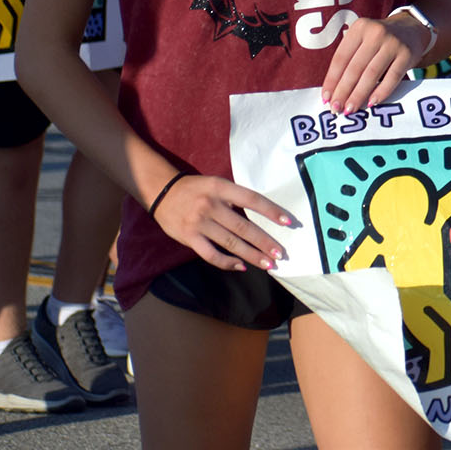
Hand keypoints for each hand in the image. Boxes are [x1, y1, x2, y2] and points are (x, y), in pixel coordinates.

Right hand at [150, 173, 292, 272]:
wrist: (162, 192)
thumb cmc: (196, 189)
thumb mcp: (217, 184)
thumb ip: (235, 197)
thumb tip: (262, 215)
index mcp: (221, 189)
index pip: (252, 200)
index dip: (271, 211)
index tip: (288, 222)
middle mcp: (211, 205)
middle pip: (243, 227)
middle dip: (264, 242)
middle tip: (281, 253)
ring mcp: (199, 223)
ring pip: (231, 243)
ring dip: (252, 255)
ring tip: (268, 264)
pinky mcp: (189, 238)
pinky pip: (210, 254)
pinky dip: (227, 262)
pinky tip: (241, 266)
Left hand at [320, 14, 427, 113]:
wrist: (411, 29)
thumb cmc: (379, 41)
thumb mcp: (362, 40)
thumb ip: (349, 59)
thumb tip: (334, 92)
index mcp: (359, 28)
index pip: (341, 58)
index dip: (332, 80)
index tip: (326, 98)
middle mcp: (376, 33)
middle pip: (355, 67)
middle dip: (343, 90)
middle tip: (336, 108)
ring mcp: (393, 43)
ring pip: (371, 74)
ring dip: (359, 94)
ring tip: (351, 109)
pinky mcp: (407, 55)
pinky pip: (392, 77)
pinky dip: (381, 91)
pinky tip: (372, 102)